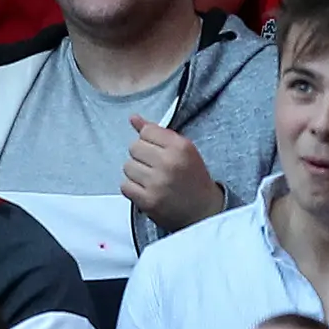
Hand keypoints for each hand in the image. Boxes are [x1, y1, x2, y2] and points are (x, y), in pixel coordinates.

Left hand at [122, 115, 225, 230]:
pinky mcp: (148, 201)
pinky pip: (125, 186)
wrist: (203, 210)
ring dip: (136, 172)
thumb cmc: (193, 178)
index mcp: (181, 147)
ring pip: (127, 166)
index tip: (156, 150)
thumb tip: (133, 118)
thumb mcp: (183, 149)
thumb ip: (158, 132)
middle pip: (134, 147)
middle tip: (154, 165)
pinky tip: (145, 189)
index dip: (149, 140)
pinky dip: (132, 187)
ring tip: (150, 178)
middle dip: (141, 155)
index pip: (146, 131)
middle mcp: (168, 162)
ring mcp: (157, 183)